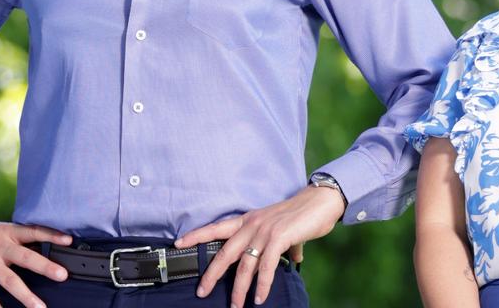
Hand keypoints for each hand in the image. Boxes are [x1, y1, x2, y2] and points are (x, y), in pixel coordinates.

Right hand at [0, 216, 71, 307]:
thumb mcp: (6, 231)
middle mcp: (0, 246)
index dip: (51, 235)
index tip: (68, 240)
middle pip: (25, 257)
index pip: (34, 231)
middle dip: (44, 266)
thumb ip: (23, 241)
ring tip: (39, 307)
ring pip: (9, 280)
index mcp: (10, 233)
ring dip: (25, 295)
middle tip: (62, 275)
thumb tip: (50, 250)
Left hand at [175, 185, 345, 305]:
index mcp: (248, 220)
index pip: (216, 227)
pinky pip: (266, 267)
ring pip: (244, 266)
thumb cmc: (301, 215)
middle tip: (202, 291)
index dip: (196, 235)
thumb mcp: (281, 228)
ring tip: (236, 305)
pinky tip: (259, 297)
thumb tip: (290, 259)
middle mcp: (251, 224)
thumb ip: (281, 245)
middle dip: (212, 274)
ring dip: (239, 289)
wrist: (319, 202)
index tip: (179, 243)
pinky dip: (262, 285)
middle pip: (224, 253)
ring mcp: (264, 231)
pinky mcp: (278, 239)